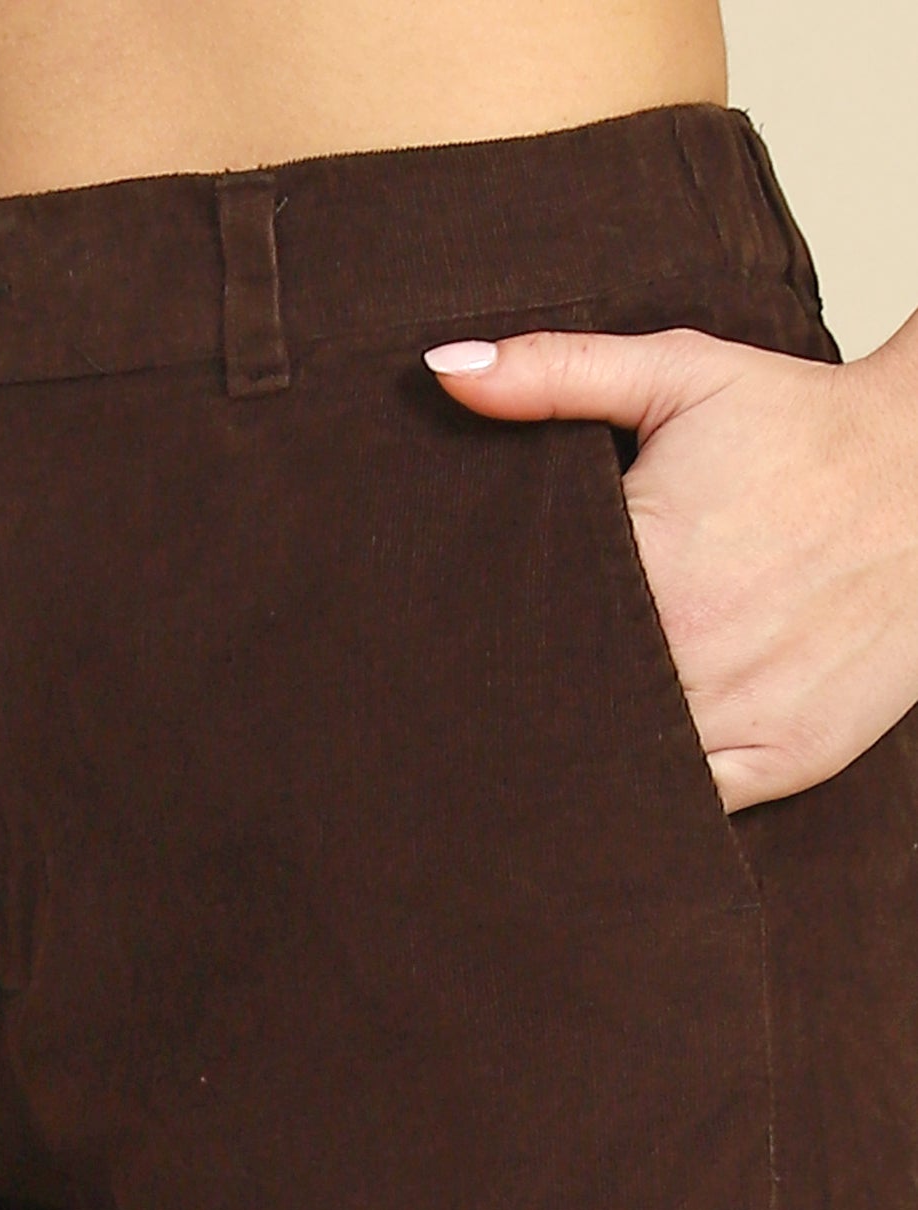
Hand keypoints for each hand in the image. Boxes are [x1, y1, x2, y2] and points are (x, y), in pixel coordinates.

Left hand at [423, 321, 917, 812]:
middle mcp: (692, 655)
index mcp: (647, 567)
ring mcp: (744, 717)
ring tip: (534, 752)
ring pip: (624, 772)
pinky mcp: (789, 758)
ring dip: (581, 764)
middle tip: (472, 715)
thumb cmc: (800, 424)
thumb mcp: (680, 375)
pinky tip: (619, 777)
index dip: (481, 651)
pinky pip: (694, 807)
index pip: (524, 638)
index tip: (448, 655)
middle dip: (522, 713)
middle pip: (567, 714)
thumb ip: (556, 373)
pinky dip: (654, 798)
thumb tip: (441, 370)